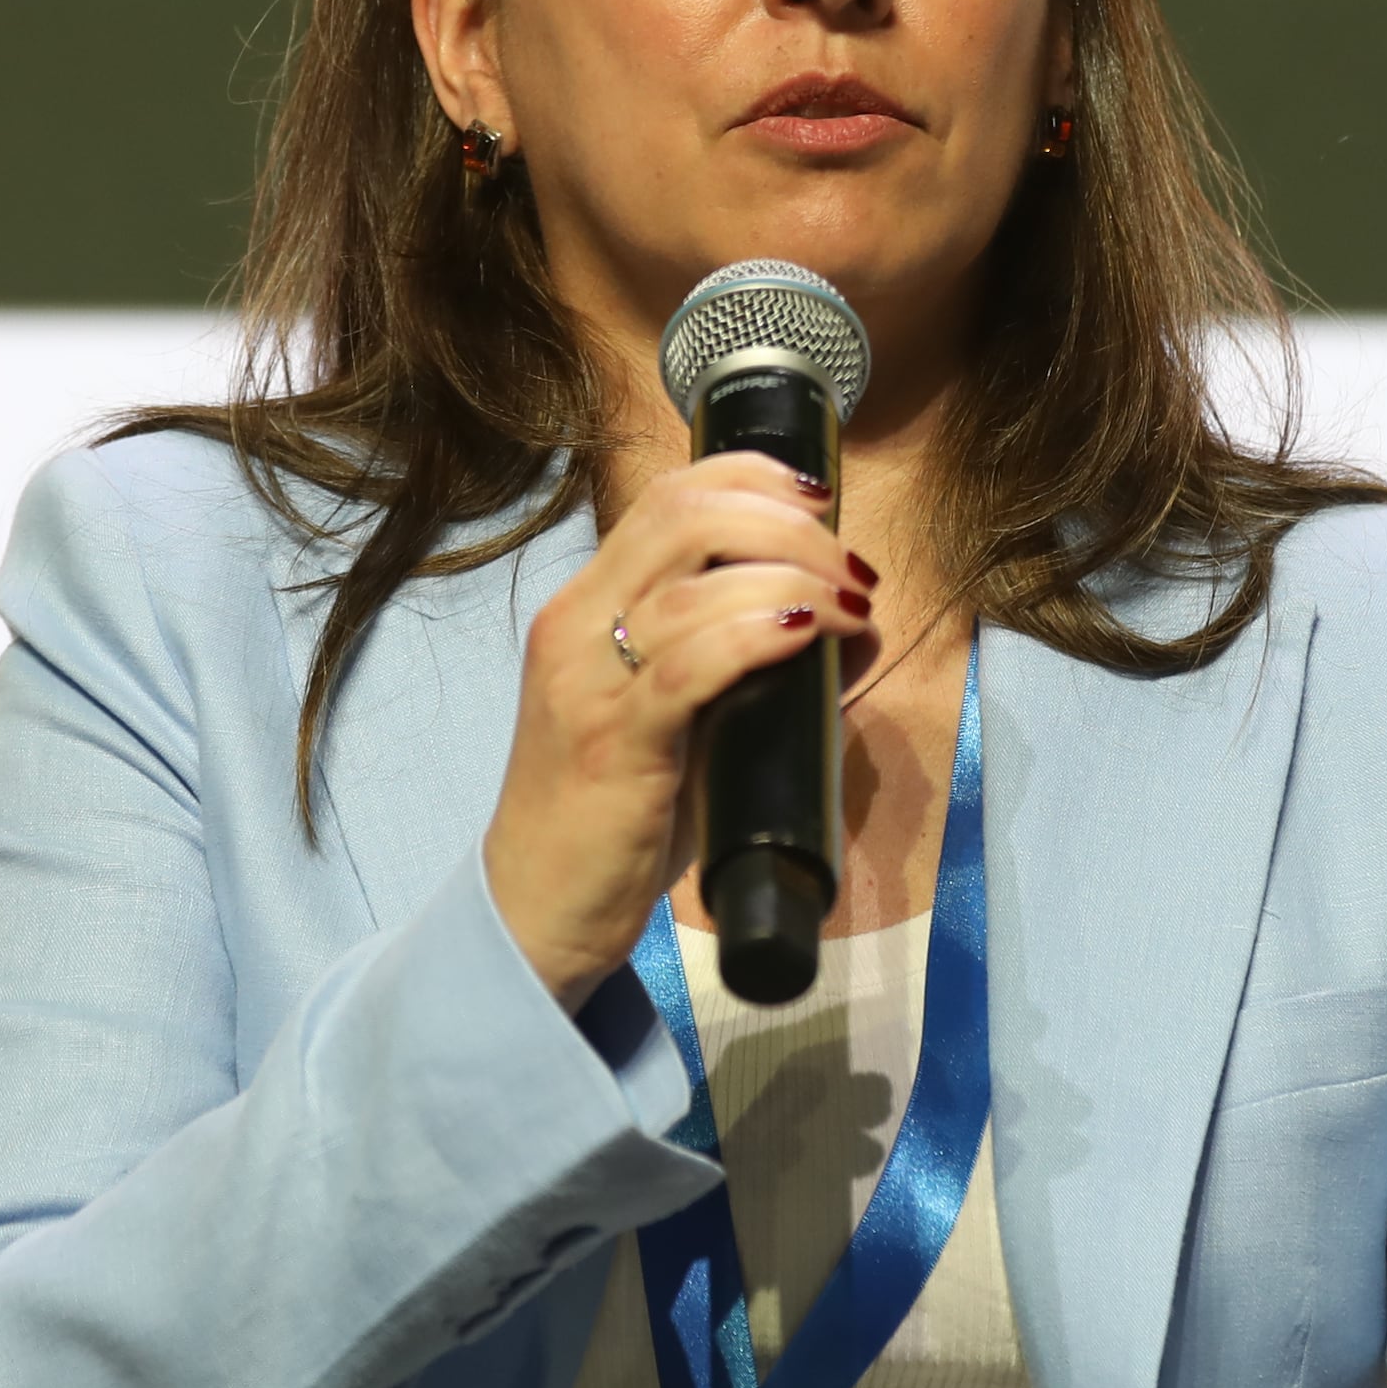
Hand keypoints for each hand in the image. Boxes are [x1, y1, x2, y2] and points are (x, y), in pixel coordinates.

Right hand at [484, 454, 876, 994]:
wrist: (536, 911)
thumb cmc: (612, 818)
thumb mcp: (672, 720)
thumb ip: (739, 666)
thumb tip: (847, 626)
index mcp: (584, 607)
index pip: (664, 497)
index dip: (750, 476)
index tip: (820, 495)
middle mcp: (574, 627)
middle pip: (684, 518)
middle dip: (786, 522)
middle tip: (848, 562)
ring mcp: (586, 683)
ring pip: (693, 584)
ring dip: (793, 577)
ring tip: (850, 604)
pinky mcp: (611, 743)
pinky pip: (690, 664)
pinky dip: (759, 634)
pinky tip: (807, 633)